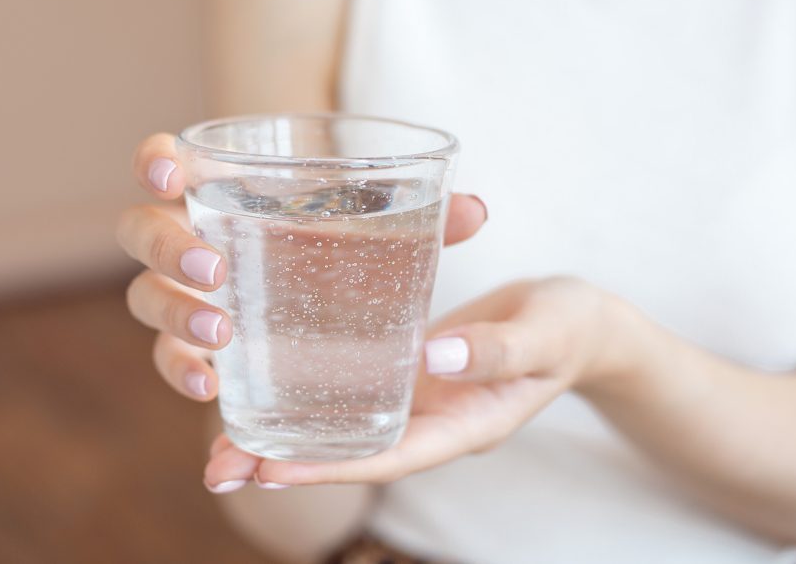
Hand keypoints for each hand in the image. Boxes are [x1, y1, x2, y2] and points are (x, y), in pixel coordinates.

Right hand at [116, 131, 488, 403]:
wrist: (329, 321)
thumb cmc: (342, 257)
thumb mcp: (380, 237)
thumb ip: (422, 221)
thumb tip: (476, 209)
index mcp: (224, 193)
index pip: (166, 162)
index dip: (155, 159)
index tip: (171, 171)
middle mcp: (190, 241)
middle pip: (141, 231)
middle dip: (166, 246)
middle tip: (215, 267)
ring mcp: (184, 297)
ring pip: (145, 298)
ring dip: (173, 313)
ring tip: (221, 331)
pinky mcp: (193, 349)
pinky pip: (168, 358)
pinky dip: (181, 371)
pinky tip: (211, 387)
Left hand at [204, 276, 619, 489]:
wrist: (580, 322)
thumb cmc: (569, 325)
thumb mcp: (544, 332)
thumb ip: (496, 349)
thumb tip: (432, 359)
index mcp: (465, 424)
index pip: (388, 458)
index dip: (327, 469)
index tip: (267, 473)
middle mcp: (432, 421)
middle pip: (351, 455)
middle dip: (284, 465)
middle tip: (215, 468)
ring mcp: (417, 402)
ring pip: (343, 429)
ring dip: (285, 437)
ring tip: (218, 444)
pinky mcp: (407, 372)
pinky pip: (353, 393)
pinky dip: (310, 398)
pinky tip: (265, 390)